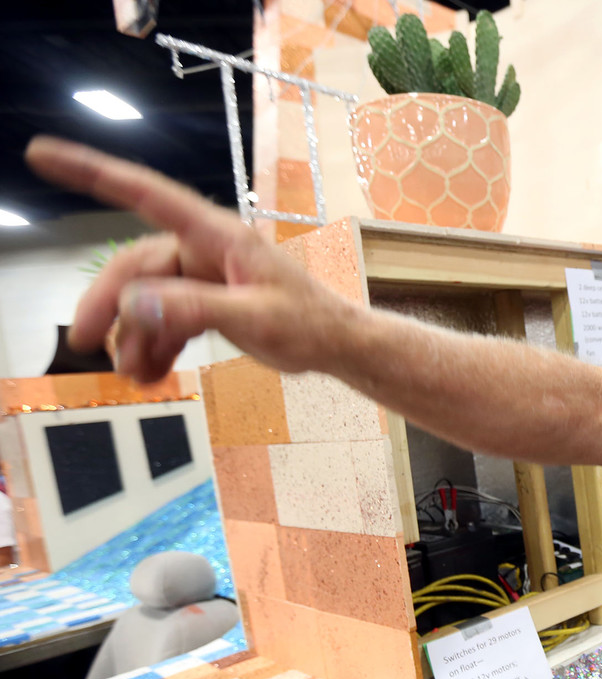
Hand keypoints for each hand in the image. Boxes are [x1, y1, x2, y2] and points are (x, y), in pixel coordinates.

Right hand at [23, 136, 349, 382]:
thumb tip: (137, 305)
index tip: (42, 155)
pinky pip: (165, 319)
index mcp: (217, 235)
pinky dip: (154, 347)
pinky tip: (149, 375)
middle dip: (109, 306)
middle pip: (135, 267)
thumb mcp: (255, 318)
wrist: (337, 346)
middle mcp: (204, 249)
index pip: (144, 193)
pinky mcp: (207, 302)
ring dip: (134, 338)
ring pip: (146, 300)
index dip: (90, 172)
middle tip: (86, 345)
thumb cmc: (309, 324)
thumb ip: (195, 310)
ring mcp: (204, 276)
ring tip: (135, 377)